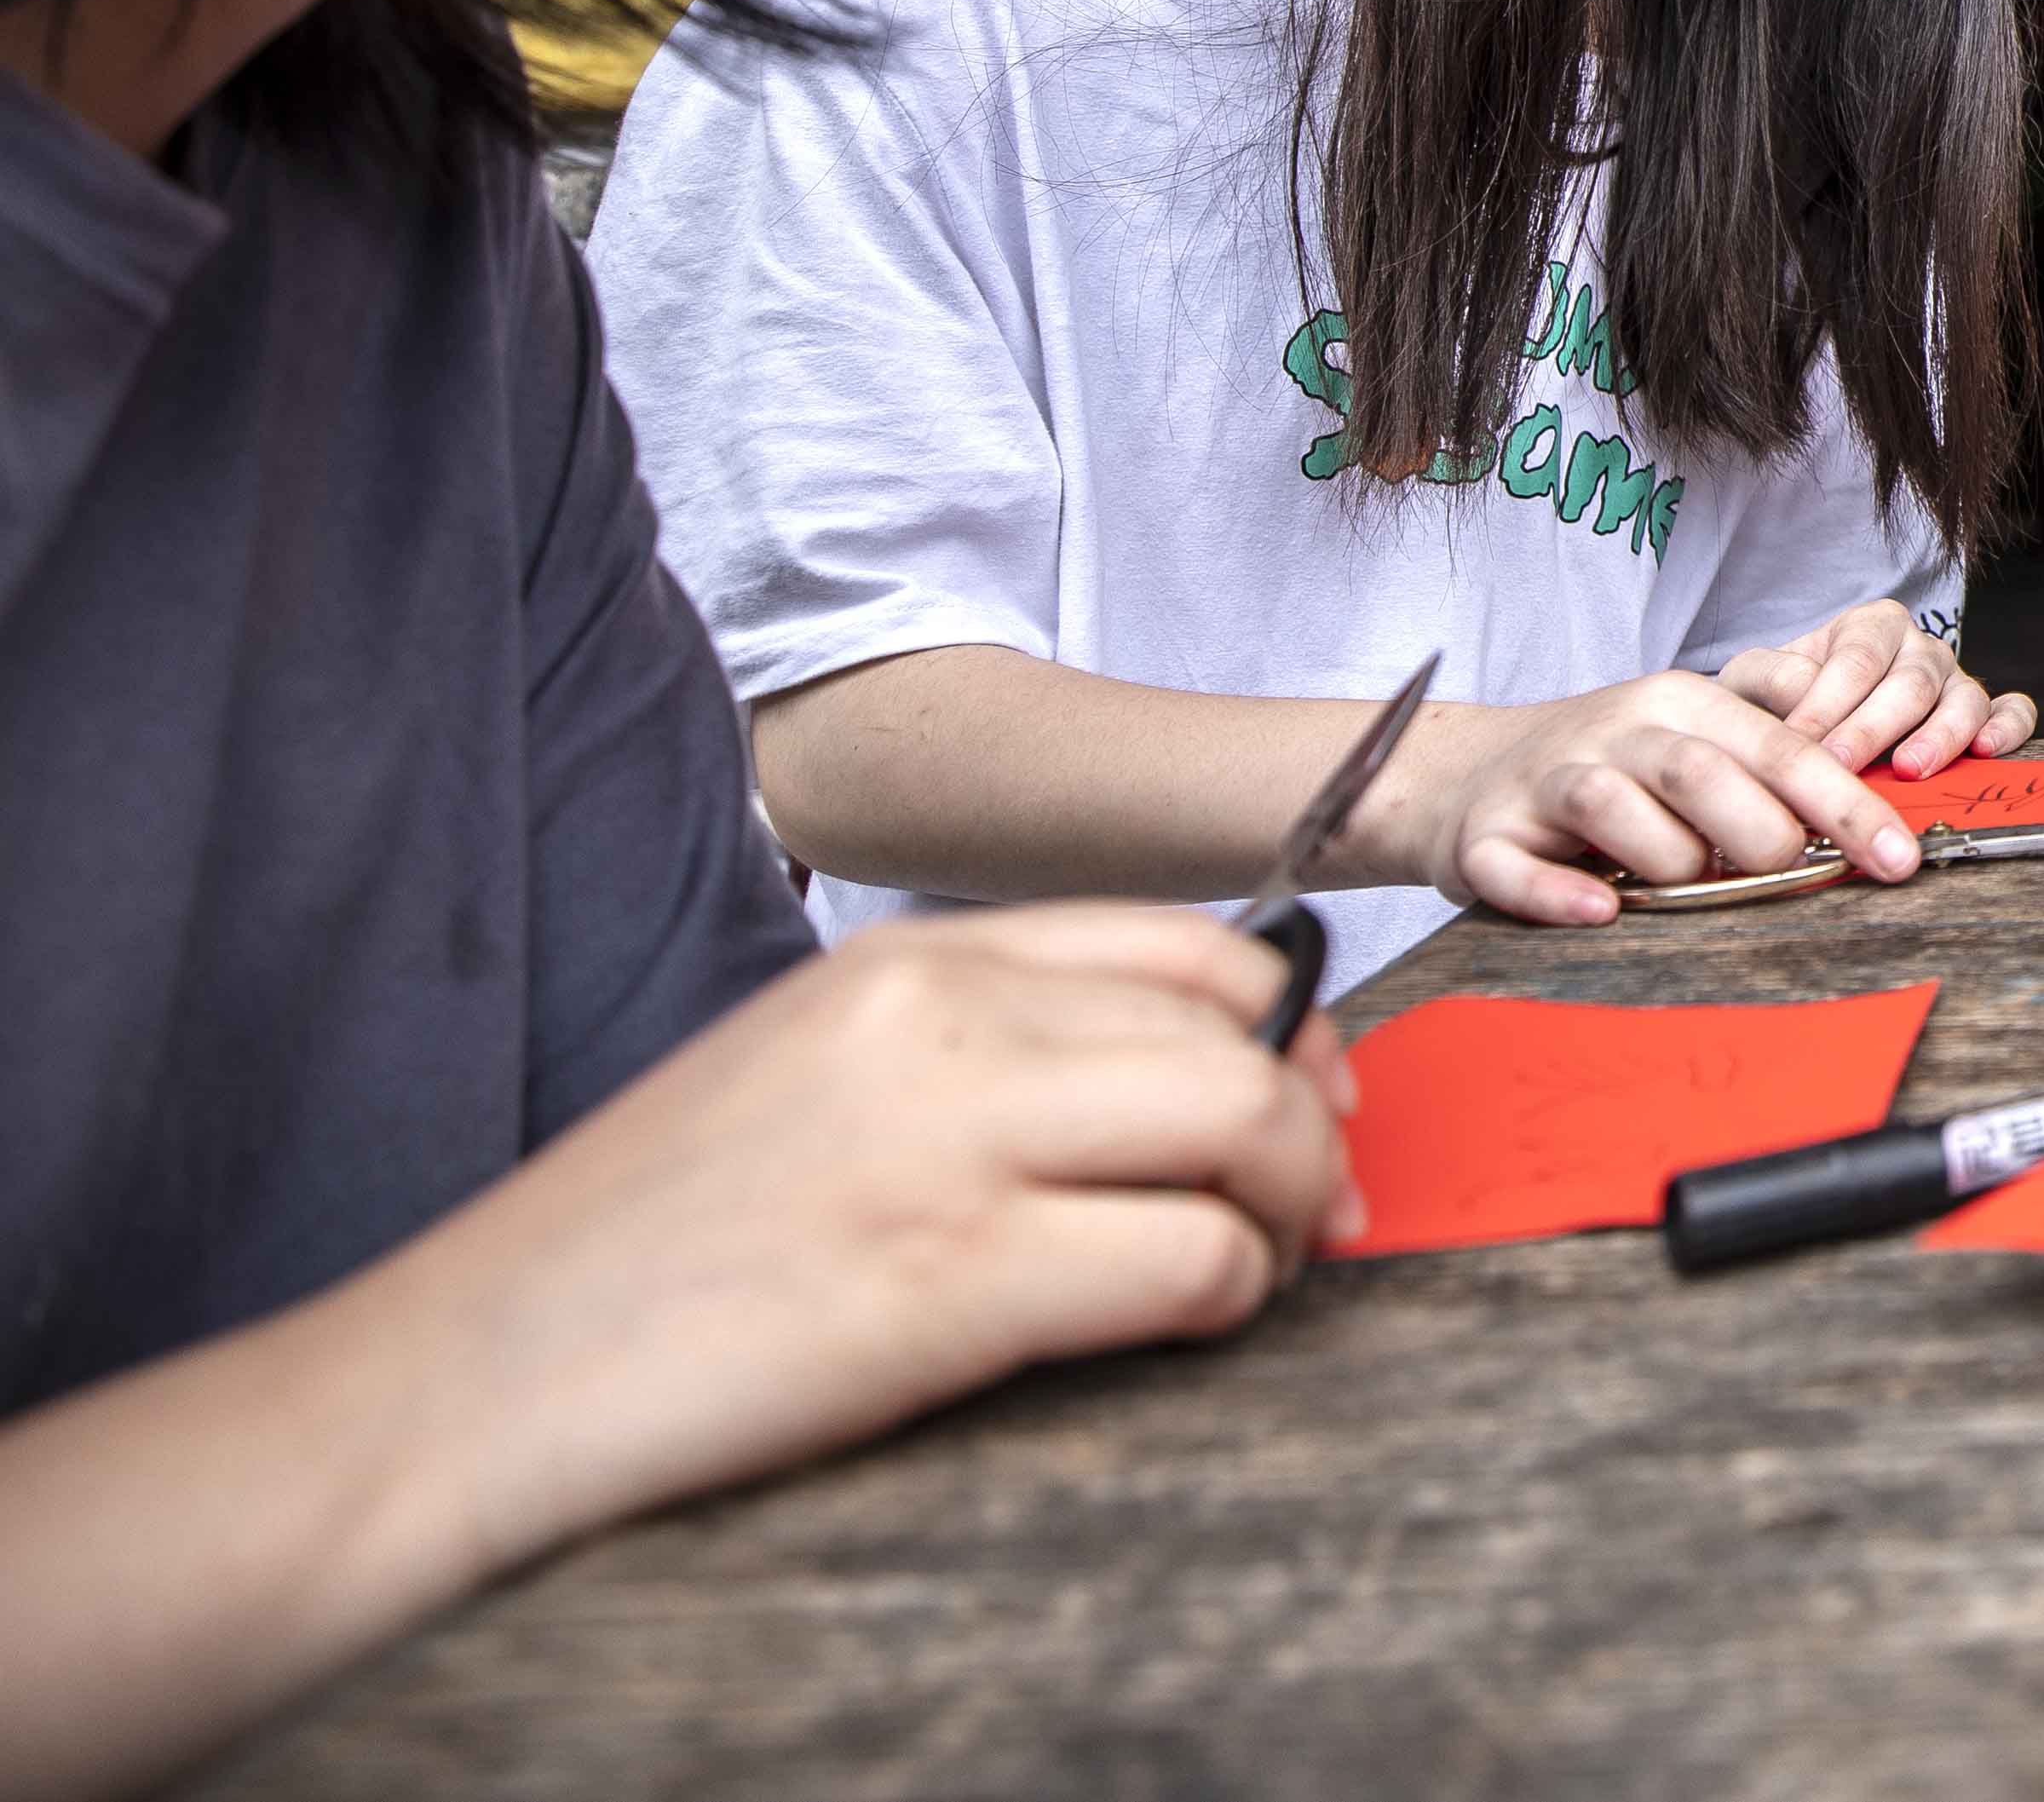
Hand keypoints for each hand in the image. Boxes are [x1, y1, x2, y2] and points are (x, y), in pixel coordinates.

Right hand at [385, 907, 1348, 1573]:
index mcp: (902, 961)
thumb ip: (977, 1052)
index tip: (1299, 1102)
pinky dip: (1222, 1297)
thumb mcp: (809, 1078)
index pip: (1185, 943)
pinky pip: (1190, 1258)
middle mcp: (936, 1019)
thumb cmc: (637, 1255)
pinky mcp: (949, 1278)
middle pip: (1239, 1029)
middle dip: (1305, 1124)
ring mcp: (947, 1141)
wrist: (456, 1381)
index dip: (1280, 1027)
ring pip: (1244, 1123)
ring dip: (1283, 1210)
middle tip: (1304, 1209)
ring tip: (1247, 1270)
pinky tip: (1175, 1326)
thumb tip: (1185, 1077)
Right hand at [1356, 670, 1915, 923]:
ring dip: (1666, 859)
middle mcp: (1617, 731)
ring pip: (1614, 807)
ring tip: (1684, 883)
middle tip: (1777, 870)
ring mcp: (1547, 780)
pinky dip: (1562, 893)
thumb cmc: (1609, 762)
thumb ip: (1775, 737)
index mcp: (1682, 704)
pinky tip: (1601, 911)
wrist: (1467, 771)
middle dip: (1759, 834)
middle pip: (1702, 772)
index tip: (1899, 860)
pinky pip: (1521, 868)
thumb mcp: (1695, 726)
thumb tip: (1874, 760)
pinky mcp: (1487, 836)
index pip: (1781, 748)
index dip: (1846, 805)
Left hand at [1719, 597, 2033, 783]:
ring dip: (1939, 737)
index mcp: (1871, 626)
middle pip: (1909, 684)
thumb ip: (1768, 677)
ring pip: (1964, 699)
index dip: (1829, 703)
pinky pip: (2014, 712)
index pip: (1856, 660)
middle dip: (1873, 729)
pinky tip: (1985, 751)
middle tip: (1842, 768)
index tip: (1800, 743)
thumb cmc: (1781, 702)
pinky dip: (2007, 728)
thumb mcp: (1755, 681)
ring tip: (1907, 771)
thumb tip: (1802, 690)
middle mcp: (1921, 648)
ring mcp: (1958, 680)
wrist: (1806, 720)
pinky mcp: (1986, 714)